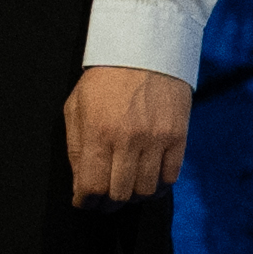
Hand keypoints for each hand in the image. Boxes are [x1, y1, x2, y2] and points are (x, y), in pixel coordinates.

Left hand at [62, 63, 189, 209]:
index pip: (92, 187)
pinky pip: (169, 178)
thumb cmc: (106, 78)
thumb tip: (80, 184)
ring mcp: (155, 140)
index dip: (86, 202)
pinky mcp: (177, 137)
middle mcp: (127, 140)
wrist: (145, 49)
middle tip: (105, 201)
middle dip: (107, 204)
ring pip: (145, 191)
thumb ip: (75, 148)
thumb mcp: (76, 106)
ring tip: (127, 190)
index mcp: (97, 132)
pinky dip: (158, 187)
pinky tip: (148, 181)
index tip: (85, 202)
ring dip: (133, 197)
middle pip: (118, 195)